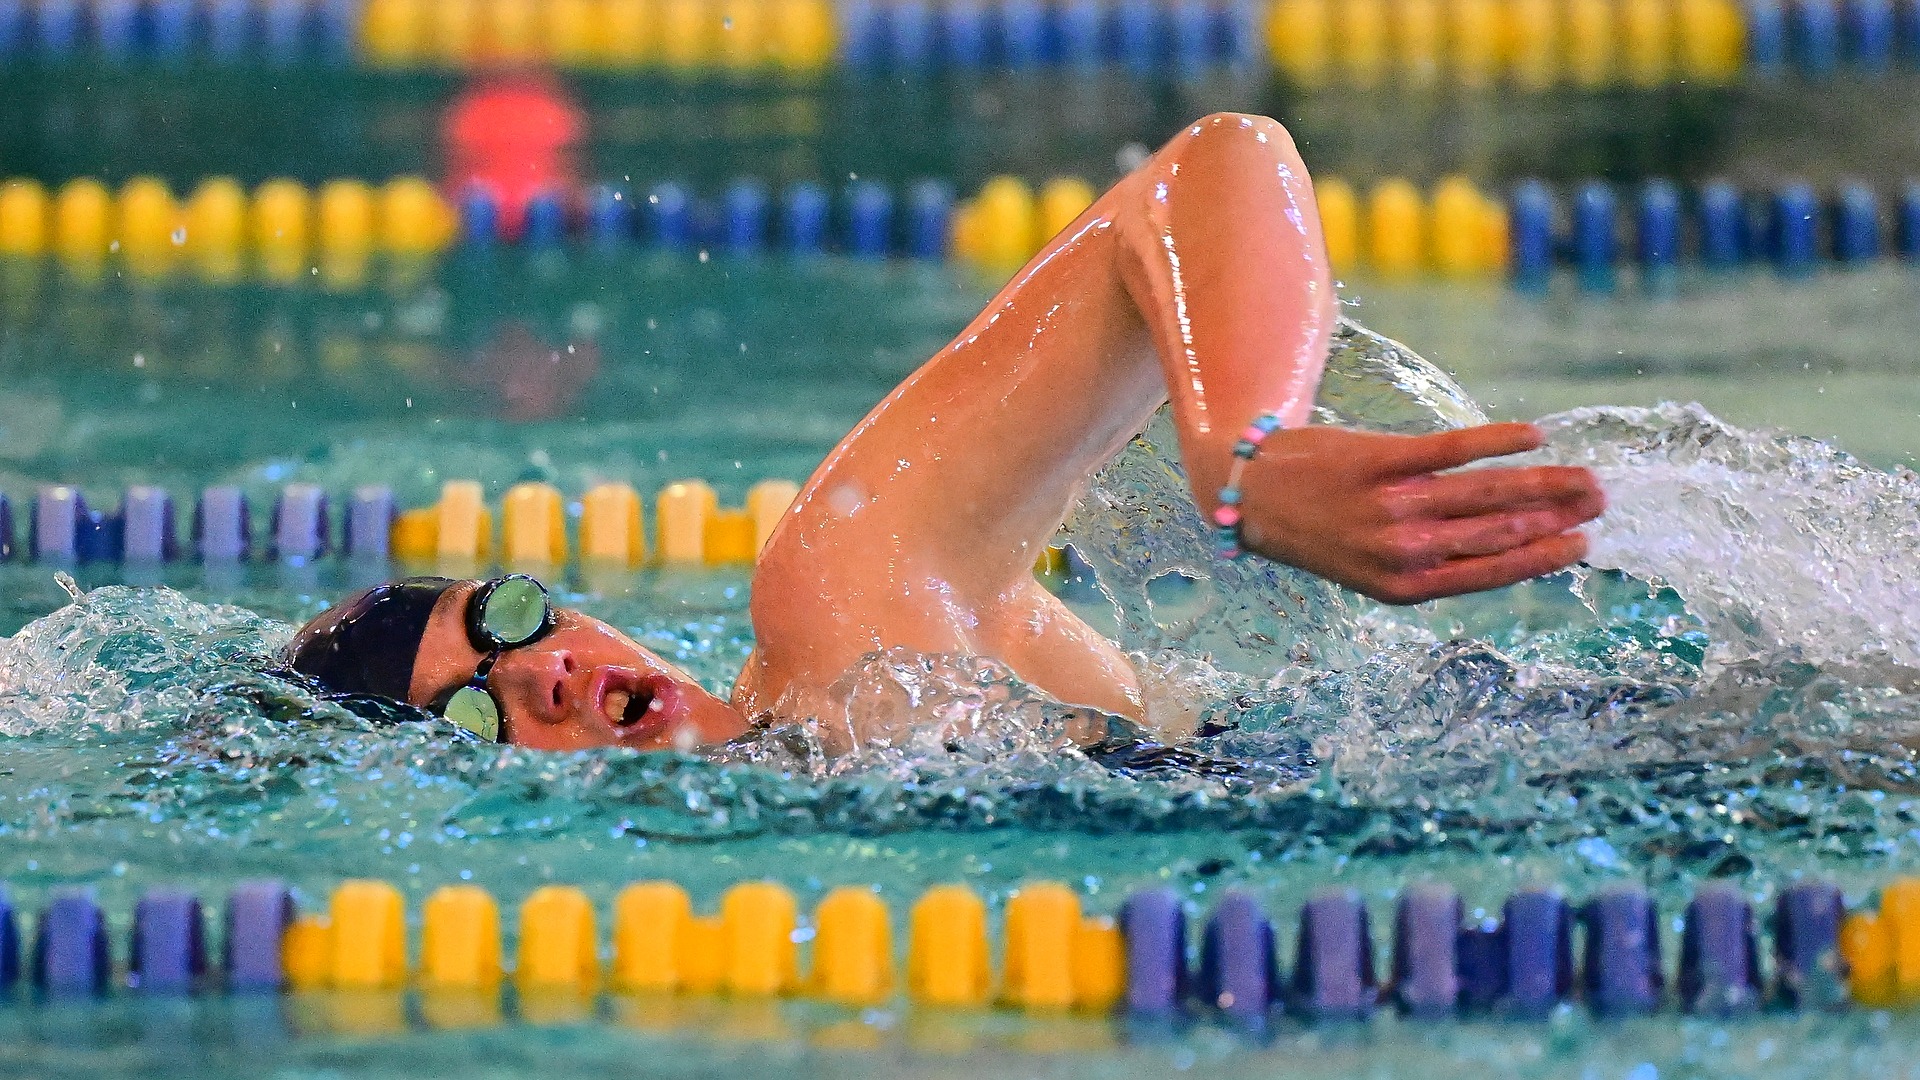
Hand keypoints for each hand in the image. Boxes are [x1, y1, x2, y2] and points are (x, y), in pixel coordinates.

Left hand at [1233, 422, 1604, 604]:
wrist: (1250, 494)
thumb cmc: (1318, 529)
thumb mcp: (1371, 565)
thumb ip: (1431, 558)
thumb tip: (1504, 540)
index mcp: (1404, 585)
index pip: (1491, 573)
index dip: (1543, 558)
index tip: (1583, 543)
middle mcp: (1402, 551)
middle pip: (1498, 533)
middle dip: (1557, 518)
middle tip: (1600, 501)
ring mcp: (1391, 506)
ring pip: (1486, 495)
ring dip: (1544, 484)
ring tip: (1584, 476)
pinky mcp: (1379, 461)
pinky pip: (1452, 449)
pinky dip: (1499, 442)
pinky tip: (1535, 436)